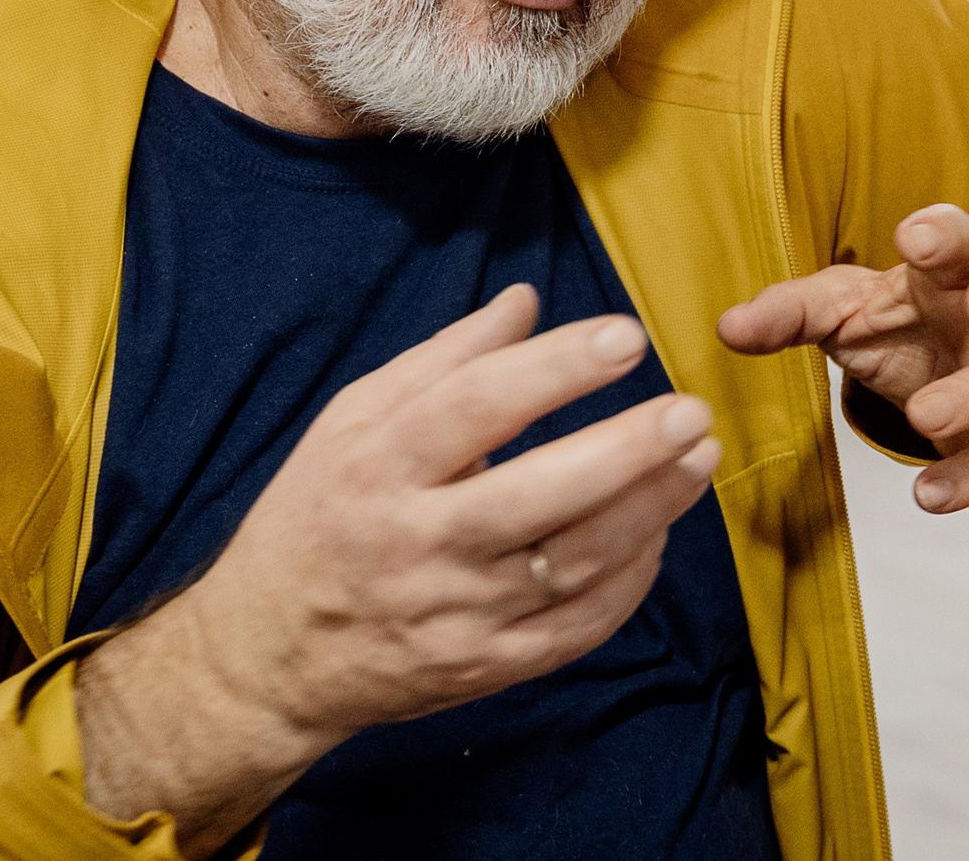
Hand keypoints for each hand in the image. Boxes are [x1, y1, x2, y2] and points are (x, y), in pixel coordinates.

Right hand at [75, 285, 718, 855]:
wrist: (268, 654)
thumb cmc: (318, 515)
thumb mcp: (351, 421)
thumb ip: (443, 358)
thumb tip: (525, 299)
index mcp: (377, 466)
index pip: (473, 408)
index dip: (555, 369)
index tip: (626, 337)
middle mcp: (416, 542)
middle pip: (536, 495)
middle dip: (626, 451)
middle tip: (689, 410)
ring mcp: (454, 613)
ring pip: (571, 564)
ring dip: (649, 510)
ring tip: (700, 457)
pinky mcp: (484, 668)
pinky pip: (575, 628)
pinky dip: (629, 580)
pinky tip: (659, 531)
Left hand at [717, 203, 968, 514]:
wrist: (968, 392)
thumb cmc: (907, 331)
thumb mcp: (845, 313)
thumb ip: (791, 314)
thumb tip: (729, 327)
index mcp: (949, 275)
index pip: (957, 241)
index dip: (943, 234)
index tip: (915, 237)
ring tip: (925, 417)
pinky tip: (931, 495)